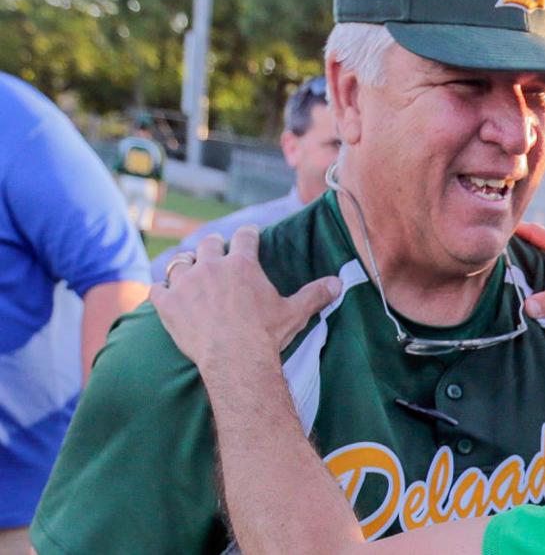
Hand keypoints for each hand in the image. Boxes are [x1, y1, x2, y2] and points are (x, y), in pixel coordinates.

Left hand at [150, 226, 340, 373]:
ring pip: (180, 263)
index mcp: (242, 264)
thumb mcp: (295, 312)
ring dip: (185, 266)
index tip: (248, 234)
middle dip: (212, 247)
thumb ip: (315, 294)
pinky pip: (158, 289)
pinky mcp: (169, 304)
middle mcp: (212, 266)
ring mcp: (187, 284)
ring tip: (189, 272)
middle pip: (208, 243)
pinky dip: (162, 291)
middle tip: (215, 253)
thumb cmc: (266, 334)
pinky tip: (164, 294)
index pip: (244, 236)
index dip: (247, 234)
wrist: (234, 358)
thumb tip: (339, 283)